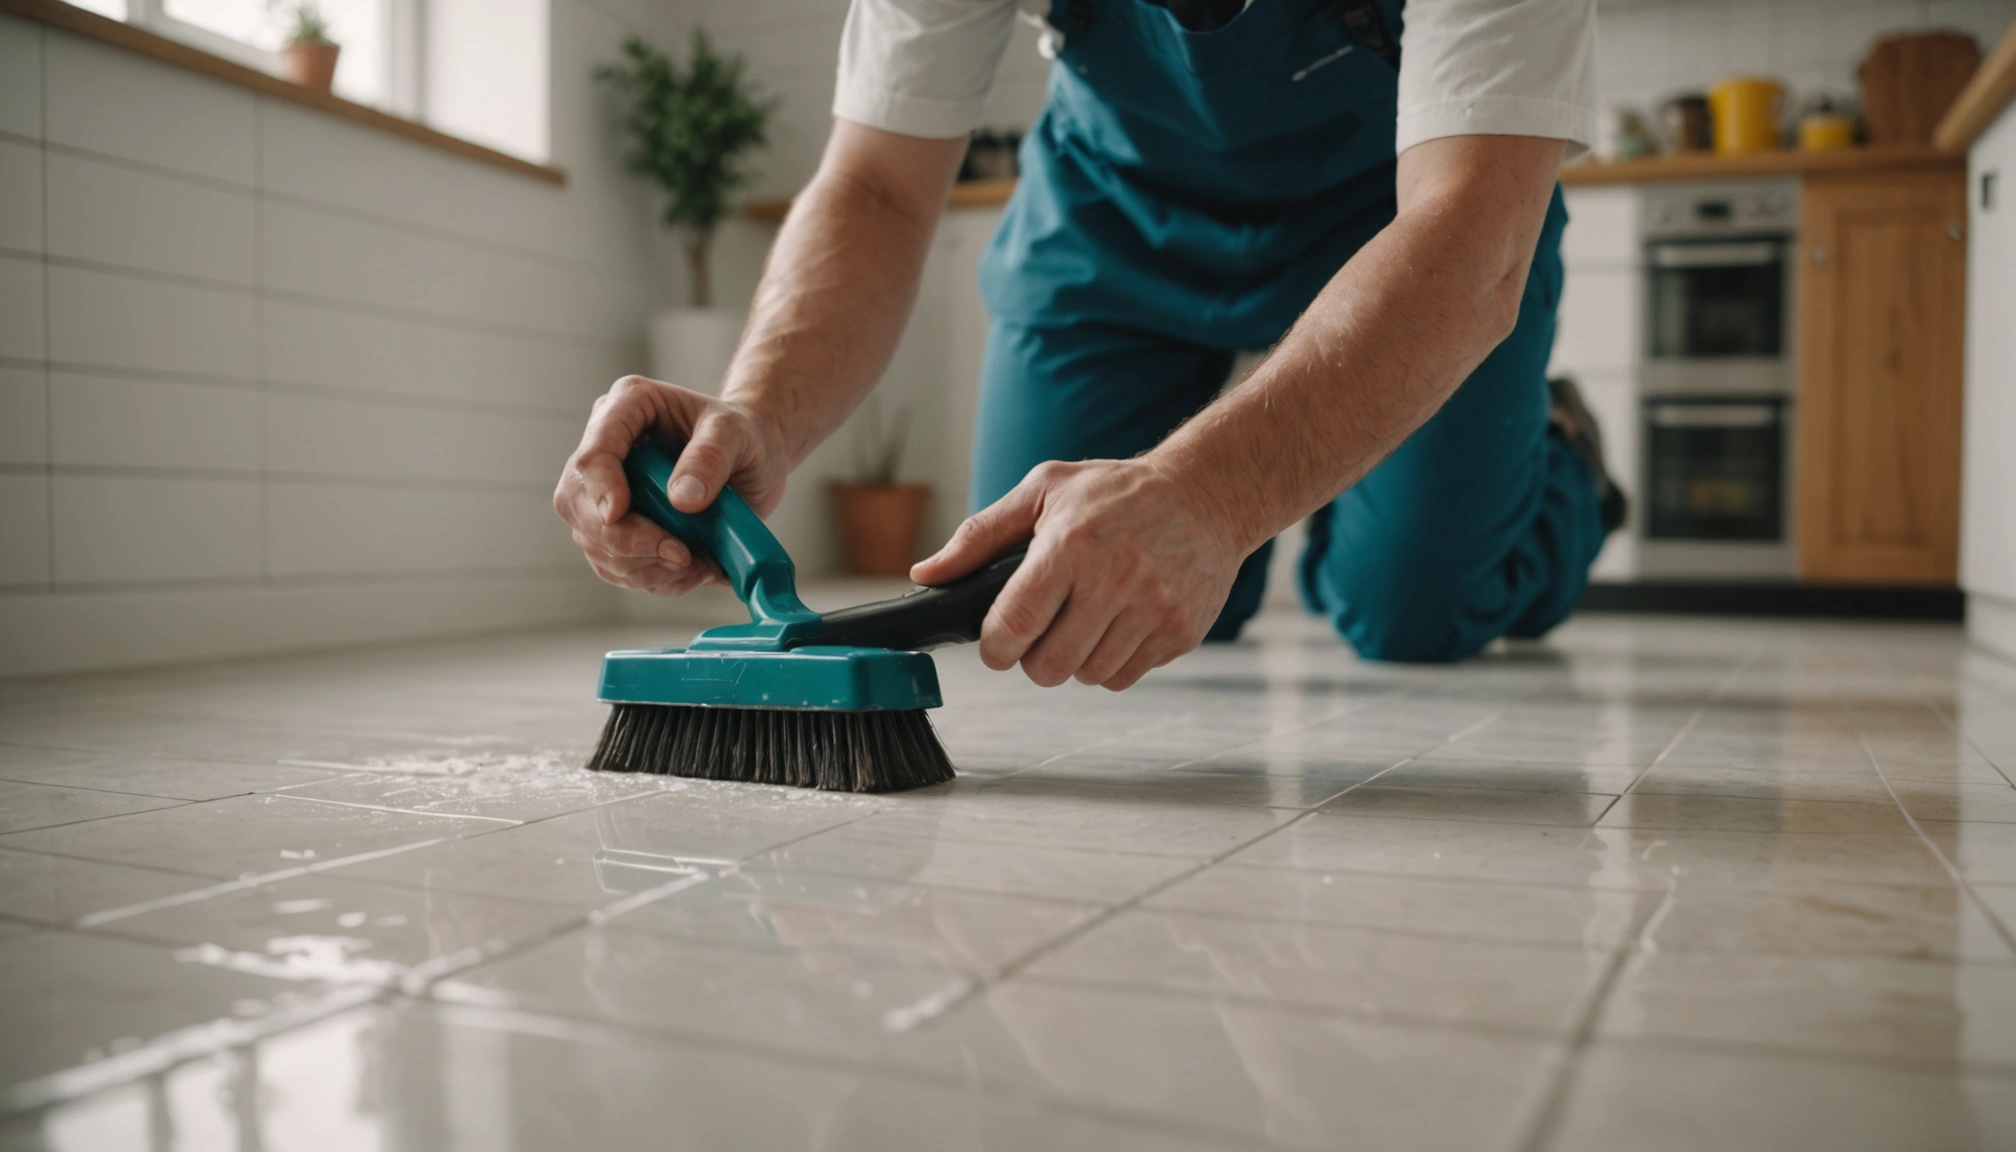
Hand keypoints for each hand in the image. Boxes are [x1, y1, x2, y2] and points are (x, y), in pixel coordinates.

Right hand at [553, 375, 788, 595]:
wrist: (754, 459)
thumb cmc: (742, 435)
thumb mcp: (736, 434)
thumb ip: (711, 457)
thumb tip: (681, 498)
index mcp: (626, 408)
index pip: (591, 454)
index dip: (600, 489)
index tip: (620, 514)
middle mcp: (606, 450)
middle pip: (579, 506)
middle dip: (625, 541)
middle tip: (680, 554)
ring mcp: (606, 494)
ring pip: (595, 545)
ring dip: (643, 566)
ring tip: (697, 562)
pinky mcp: (619, 531)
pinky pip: (618, 568)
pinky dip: (654, 578)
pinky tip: (692, 569)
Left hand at [911, 459, 1244, 690]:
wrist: (1208, 495)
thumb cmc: (1117, 491)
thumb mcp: (1044, 491)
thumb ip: (980, 535)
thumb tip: (927, 575)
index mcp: (1073, 544)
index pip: (1016, 624)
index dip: (995, 647)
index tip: (995, 642)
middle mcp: (1117, 580)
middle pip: (1049, 667)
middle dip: (1032, 658)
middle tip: (1038, 632)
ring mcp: (1154, 611)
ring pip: (1087, 676)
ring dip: (1074, 660)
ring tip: (1082, 620)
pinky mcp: (1180, 633)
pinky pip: (1125, 677)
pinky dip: (1111, 662)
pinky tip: (1115, 624)